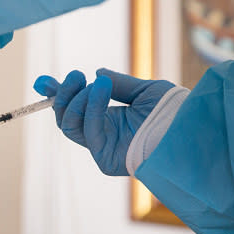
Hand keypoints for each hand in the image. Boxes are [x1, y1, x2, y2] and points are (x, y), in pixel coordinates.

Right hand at [33, 69, 173, 175]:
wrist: (190, 129)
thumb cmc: (174, 112)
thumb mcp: (144, 90)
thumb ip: (119, 84)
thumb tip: (97, 74)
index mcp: (108, 120)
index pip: (74, 108)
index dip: (57, 95)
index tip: (42, 81)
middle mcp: (101, 135)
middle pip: (65, 118)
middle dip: (62, 95)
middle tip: (74, 75)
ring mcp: (101, 148)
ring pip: (69, 125)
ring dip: (75, 100)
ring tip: (92, 82)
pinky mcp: (105, 159)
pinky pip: (87, 130)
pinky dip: (90, 107)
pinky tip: (100, 88)